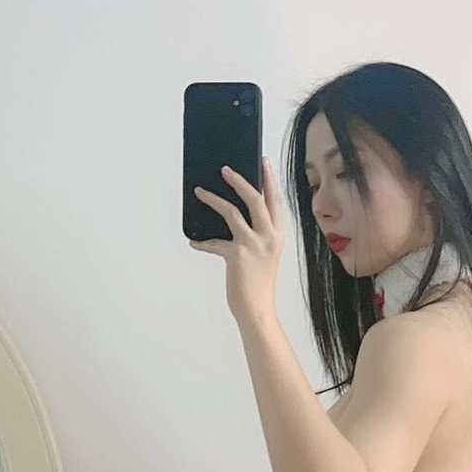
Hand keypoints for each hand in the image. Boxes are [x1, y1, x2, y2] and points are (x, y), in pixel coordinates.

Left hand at [190, 157, 283, 325]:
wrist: (257, 309)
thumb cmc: (258, 284)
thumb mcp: (264, 255)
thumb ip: (256, 235)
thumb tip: (235, 216)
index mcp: (277, 235)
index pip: (275, 200)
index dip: (269, 179)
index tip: (264, 162)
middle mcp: (269, 236)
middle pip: (255, 198)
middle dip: (239, 180)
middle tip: (225, 169)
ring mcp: (253, 245)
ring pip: (231, 212)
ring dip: (213, 199)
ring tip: (200, 192)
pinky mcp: (237, 255)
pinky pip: (214, 242)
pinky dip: (202, 242)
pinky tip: (194, 241)